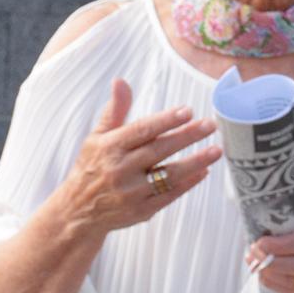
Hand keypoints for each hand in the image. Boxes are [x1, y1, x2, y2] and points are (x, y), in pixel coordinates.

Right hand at [56, 78, 220, 236]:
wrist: (77, 211)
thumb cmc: (92, 166)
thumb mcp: (97, 137)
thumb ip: (115, 110)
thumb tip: (120, 81)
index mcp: (109, 148)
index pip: (141, 130)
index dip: (165, 120)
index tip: (188, 111)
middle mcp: (120, 170)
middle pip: (159, 150)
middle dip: (187, 136)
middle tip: (210, 125)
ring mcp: (131, 193)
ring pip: (168, 175)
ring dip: (195, 162)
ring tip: (216, 150)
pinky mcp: (140, 211)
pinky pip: (168, 196)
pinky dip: (187, 183)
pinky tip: (203, 171)